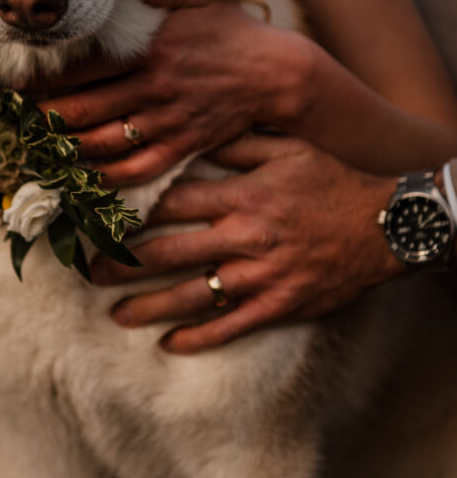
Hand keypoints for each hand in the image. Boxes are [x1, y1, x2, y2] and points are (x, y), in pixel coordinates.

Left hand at [39, 0, 310, 186]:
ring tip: (39, 145)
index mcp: (150, 49)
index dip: (41, 81)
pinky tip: (82, 175)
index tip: (13, 87)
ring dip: (64, 148)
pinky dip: (103, 176)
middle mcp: (154, 88)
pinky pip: (135, 170)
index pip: (81, 69)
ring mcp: (168, 122)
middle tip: (15, 121)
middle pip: (82, 111)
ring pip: (102, 144)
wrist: (277, 74)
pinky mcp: (181, 147)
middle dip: (42, 119)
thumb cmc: (231, 31)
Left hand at [91, 133, 400, 353]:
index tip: (101, 219)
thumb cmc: (332, 180)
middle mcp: (244, 236)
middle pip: (169, 253)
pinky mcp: (279, 305)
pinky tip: (169, 344)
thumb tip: (194, 133)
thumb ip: (237, 141)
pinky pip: (231, 326)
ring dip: (149, 306)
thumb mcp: (287, 148)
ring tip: (115, 314)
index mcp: (241, 195)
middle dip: (123, 264)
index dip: (131, 212)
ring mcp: (261, 275)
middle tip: (90, 272)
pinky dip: (198, 337)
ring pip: (192, 295)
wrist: (386, 225)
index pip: (171, 204)